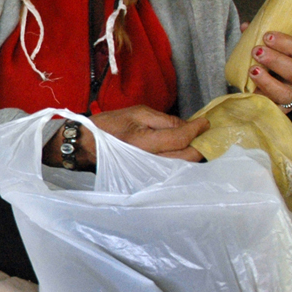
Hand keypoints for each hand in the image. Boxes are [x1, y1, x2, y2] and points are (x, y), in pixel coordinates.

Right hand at [44, 105, 208, 167]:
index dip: (197, 129)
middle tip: (205, 133)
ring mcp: (149, 172)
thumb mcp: (137, 113)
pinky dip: (182, 161)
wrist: (86, 146)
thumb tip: (186, 125)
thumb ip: (164, 119)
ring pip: (182, 166)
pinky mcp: (147, 177)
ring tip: (197, 142)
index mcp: (145, 142)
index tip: (205, 122)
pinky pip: (171, 170)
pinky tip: (183, 152)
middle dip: (200, 144)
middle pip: (187, 157)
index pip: (181, 138)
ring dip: (193, 154)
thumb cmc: (108, 126)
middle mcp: (149, 161)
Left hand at [243, 25, 291, 113]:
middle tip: (257, 51)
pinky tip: (248, 90)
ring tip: (252, 70)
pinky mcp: (282, 111)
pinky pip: (271, 107)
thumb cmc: (276, 66)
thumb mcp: (275, 51)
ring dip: (267, 81)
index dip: (285, 42)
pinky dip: (259, 98)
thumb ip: (262, 40)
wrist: (278, 92)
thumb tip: (246, 26)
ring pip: (285, 93)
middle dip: (276, 60)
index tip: (267, 36)